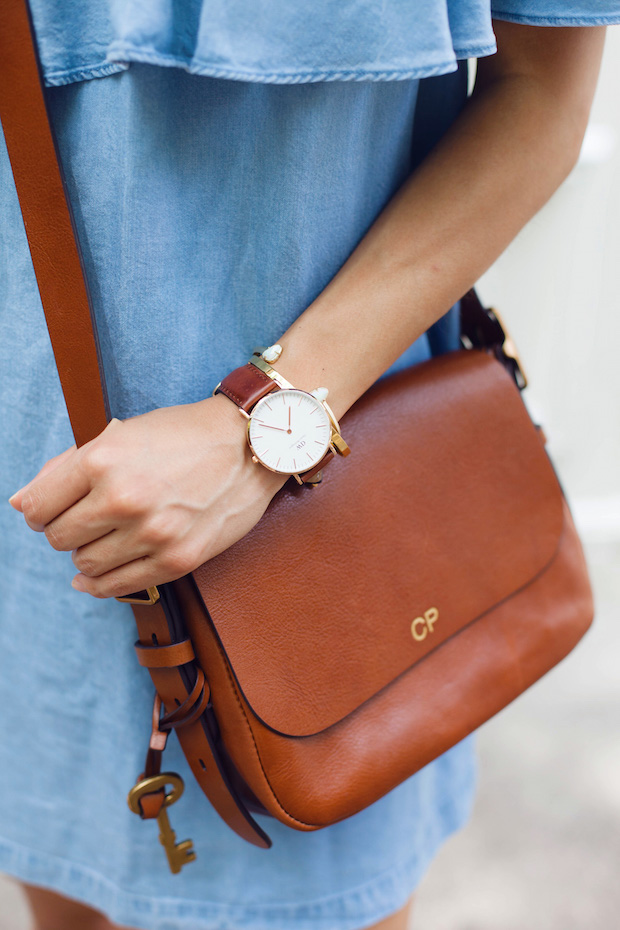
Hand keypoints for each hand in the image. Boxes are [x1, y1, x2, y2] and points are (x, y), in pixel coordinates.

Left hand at [8, 394, 286, 598]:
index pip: (38, 506)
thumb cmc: (185, 435)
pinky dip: (98, 584)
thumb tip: (22, 503)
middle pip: (58, 537)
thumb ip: (67, 467)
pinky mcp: (177, 558)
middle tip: (81, 519)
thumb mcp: (121, 434)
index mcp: (103, 460)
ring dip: (86, 553)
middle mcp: (124, 498)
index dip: (37, 510)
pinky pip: (117, 587)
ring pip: (85, 564)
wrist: (251, 445)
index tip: (47, 510)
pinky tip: (95, 576)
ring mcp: (152, 533)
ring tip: (103, 537)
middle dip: (62, 530)